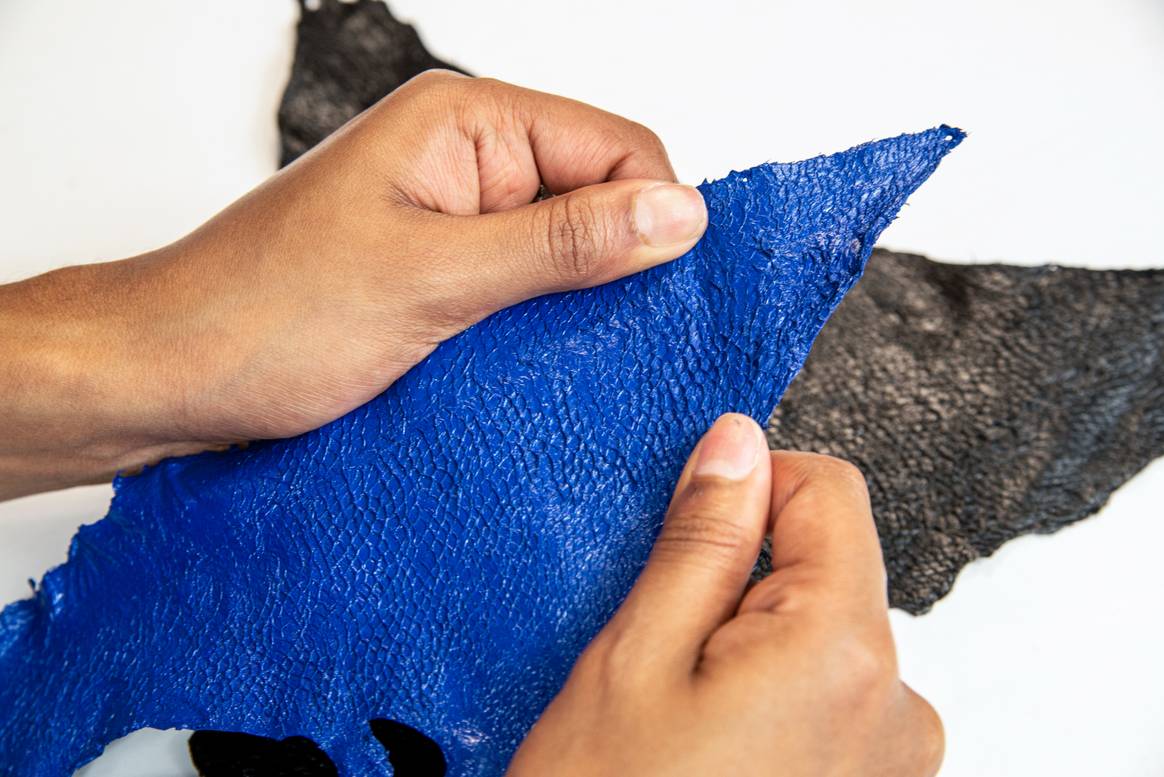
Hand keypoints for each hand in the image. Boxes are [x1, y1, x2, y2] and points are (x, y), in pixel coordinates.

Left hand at [0, 72, 706, 497]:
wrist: (169, 376)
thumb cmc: (264, 315)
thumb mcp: (432, 278)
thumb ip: (562, 242)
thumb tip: (680, 213)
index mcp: (464, 123)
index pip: (617, 147)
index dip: (654, 216)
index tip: (664, 297)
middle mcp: (464, 161)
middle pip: (596, 199)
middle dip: (615, 267)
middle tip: (610, 342)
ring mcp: (453, 221)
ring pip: (563, 253)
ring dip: (574, 307)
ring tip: (559, 361)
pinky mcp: (441, 276)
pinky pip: (523, 292)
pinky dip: (538, 330)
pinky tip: (532, 370)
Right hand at [507, 415, 943, 776]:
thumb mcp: (637, 657)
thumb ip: (704, 540)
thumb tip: (738, 444)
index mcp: (844, 650)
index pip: (829, 490)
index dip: (752, 486)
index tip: (692, 527)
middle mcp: (896, 705)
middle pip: (828, 566)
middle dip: (744, 580)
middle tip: (666, 649)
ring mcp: (892, 761)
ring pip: (822, 634)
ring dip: (753, 644)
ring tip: (684, 714)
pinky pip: (830, 697)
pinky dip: (773, 695)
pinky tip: (713, 747)